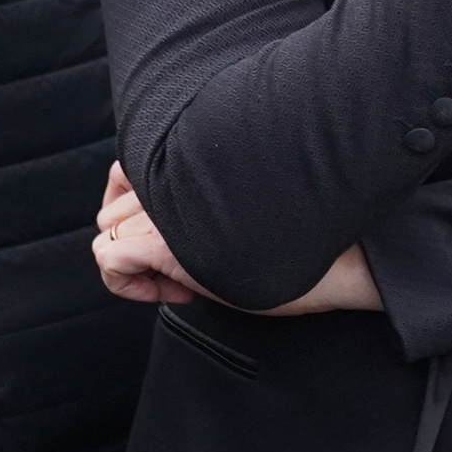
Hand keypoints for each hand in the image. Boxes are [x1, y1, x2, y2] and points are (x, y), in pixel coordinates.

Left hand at [94, 161, 377, 313]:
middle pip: (113, 209)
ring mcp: (166, 210)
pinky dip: (129, 285)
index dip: (145, 212)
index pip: (128, 173)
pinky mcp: (164, 244)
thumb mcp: (242, 208)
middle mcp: (174, 177)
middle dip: (137, 242)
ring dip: (137, 263)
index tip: (189, 240)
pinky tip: (177, 292)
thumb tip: (156, 217)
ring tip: (186, 278)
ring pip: (106, 233)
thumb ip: (202, 197)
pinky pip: (108, 262)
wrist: (344, 256)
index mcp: (194, 159)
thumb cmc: (306, 240)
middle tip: (188, 265)